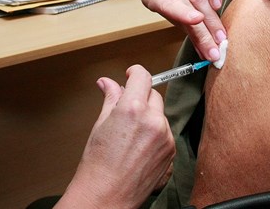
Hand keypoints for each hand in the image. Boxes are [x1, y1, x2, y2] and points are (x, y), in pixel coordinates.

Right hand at [57, 65, 174, 208]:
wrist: (106, 196)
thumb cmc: (98, 165)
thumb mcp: (100, 124)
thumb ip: (110, 99)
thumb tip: (108, 83)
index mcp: (133, 109)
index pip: (143, 76)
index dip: (135, 72)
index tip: (131, 74)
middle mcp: (153, 121)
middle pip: (154, 95)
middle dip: (141, 98)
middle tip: (126, 111)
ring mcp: (165, 137)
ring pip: (160, 115)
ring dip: (149, 118)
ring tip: (130, 137)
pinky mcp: (171, 151)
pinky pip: (165, 133)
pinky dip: (155, 135)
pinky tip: (139, 148)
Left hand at [135, 0, 226, 61]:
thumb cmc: (169, 0)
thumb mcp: (170, 16)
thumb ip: (187, 31)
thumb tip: (205, 52)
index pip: (166, 4)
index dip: (182, 13)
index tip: (197, 22)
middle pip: (187, 3)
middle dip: (204, 28)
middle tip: (216, 47)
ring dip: (212, 17)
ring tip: (220, 35)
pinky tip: (218, 5)